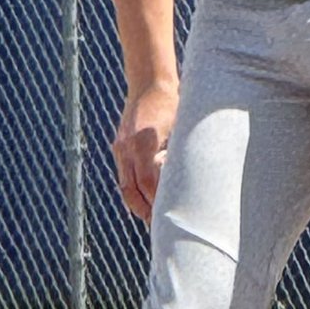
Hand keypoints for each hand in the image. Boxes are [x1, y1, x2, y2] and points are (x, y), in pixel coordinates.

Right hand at [112, 81, 178, 223]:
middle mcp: (128, 146)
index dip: (157, 202)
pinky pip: (125, 174)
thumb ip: (181, 151)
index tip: (167, 217)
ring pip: (125, 185)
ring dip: (137, 203)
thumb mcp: (181, 125)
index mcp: (144, 141)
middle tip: (158, 226)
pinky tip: (145, 198)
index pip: (149, 182)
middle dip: (144, 210)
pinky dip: (133, 189)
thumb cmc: (173, 102)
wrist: (150, 81)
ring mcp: (120, 146)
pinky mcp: (119, 145)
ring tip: (151, 217)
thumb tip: (190, 179)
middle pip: (132, 189)